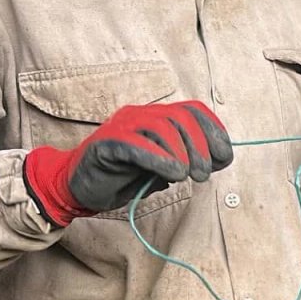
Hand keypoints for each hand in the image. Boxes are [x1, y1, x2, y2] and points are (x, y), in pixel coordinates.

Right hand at [23, 101, 232, 225]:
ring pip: (161, 127)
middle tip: (204, 173)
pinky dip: (160, 159)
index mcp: (156, 117)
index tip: (223, 158)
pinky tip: (173, 174)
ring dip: (182, 153)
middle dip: (201, 145)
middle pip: (181, 117)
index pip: (193, 111)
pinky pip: (136, 144)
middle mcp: (140, 115)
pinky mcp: (106, 143)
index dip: (214, 131)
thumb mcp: (161, 170)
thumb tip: (214, 160)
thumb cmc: (121, 177)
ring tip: (188, 176)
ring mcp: (121, 126)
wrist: (76, 188)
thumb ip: (185, 161)